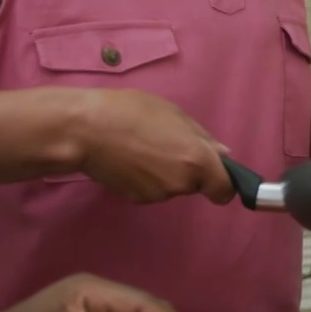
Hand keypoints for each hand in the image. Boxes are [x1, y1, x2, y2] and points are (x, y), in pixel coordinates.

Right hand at [76, 88, 232, 204]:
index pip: (224, 191)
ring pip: (173, 186)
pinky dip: (147, 179)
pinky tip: (130, 160)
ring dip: (166, 172)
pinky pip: (152, 189)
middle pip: (197, 184)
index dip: (223, 183)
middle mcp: (182, 183)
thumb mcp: (175, 115)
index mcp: (198, 161)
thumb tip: (223, 155)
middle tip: (168, 146)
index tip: (215, 174)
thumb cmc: (133, 112)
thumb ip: (203, 138)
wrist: (86, 130)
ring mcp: (158, 194)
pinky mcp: (136, 199)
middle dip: (189, 170)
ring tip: (144, 148)